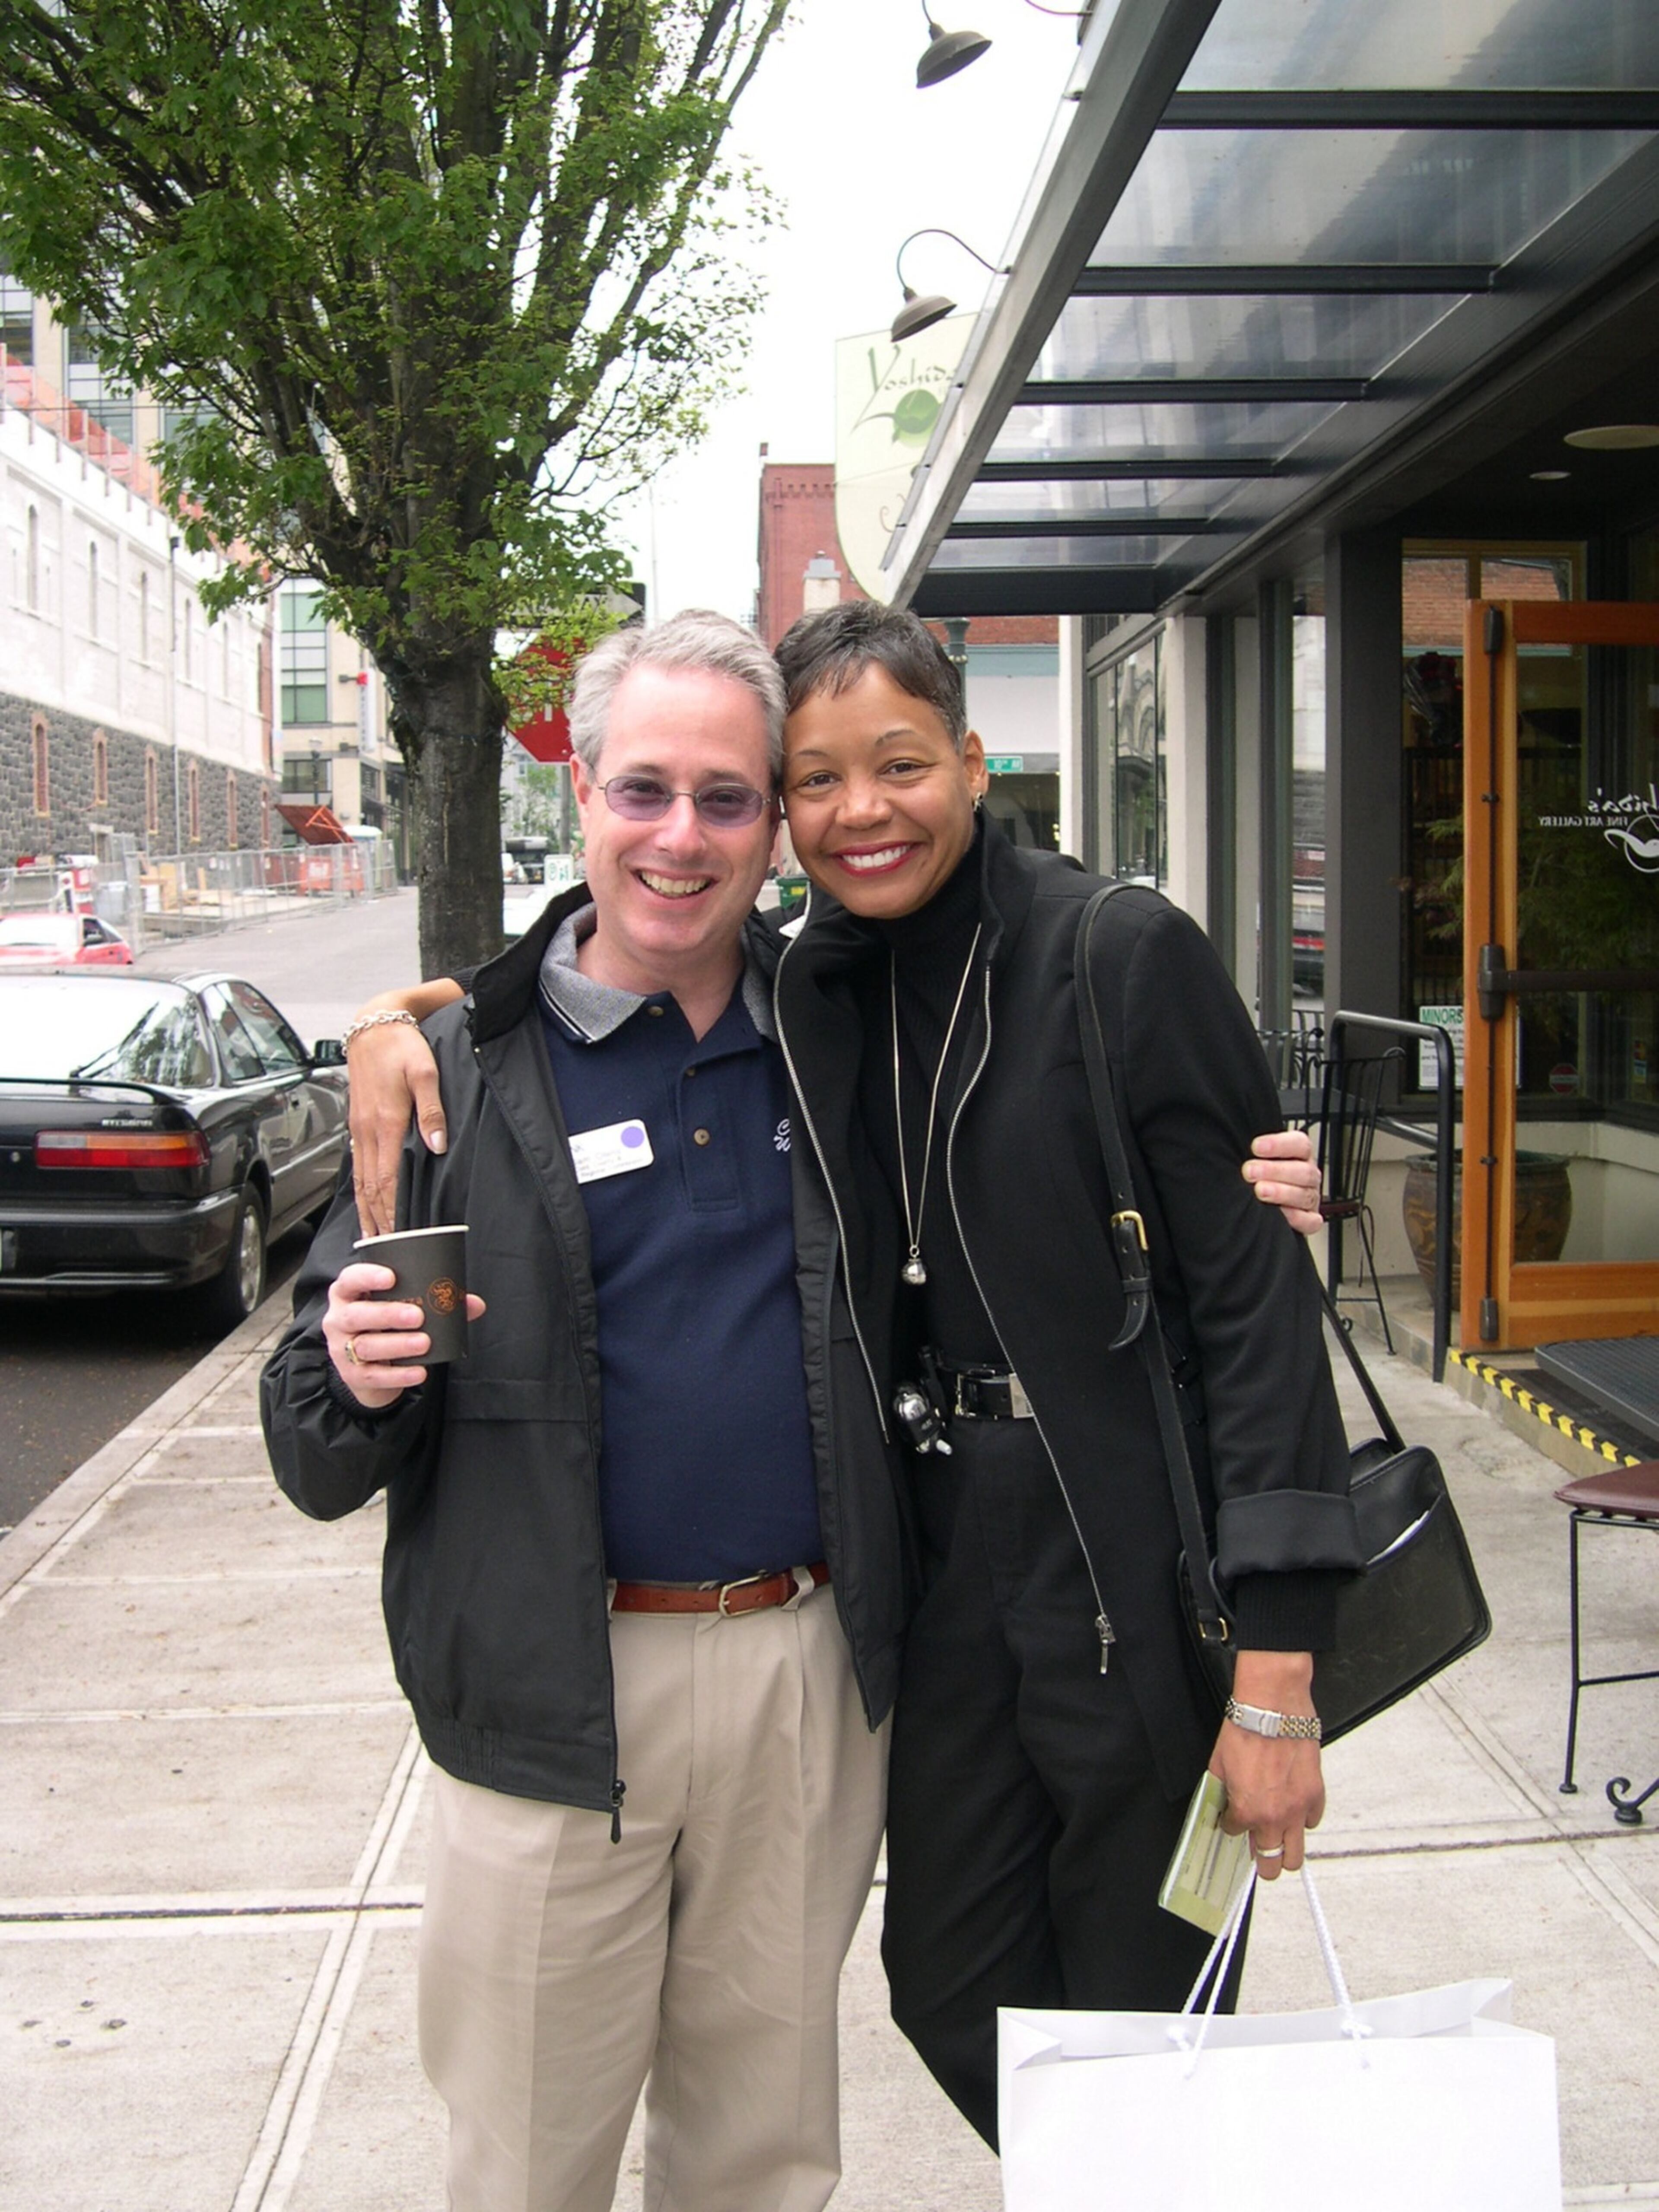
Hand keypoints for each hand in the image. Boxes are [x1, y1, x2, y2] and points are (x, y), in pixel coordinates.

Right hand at [324, 1262, 485, 1407]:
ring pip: (366, 1346)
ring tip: (424, 1343)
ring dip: (397, 1344)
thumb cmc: (386, 1327)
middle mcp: (339, 1319)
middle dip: (388, 1314)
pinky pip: (374, 1375)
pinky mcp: (352, 1375)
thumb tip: (474, 1304)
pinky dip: (399, 1375)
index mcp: (349, 1294)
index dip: (367, 1276)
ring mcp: (341, 1349)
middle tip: (418, 1316)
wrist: (369, 1370)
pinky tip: (419, 1372)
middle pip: (357, 1314)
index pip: (349, 1279)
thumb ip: (435, 1303)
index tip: (392, 1277)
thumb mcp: (402, 1309)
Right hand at [348, 1021, 448, 1236]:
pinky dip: (361, 1191)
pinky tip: (365, 1205)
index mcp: (385, 1122)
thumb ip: (431, 1110)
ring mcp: (359, 1129)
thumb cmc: (402, 1047)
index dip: (392, 1210)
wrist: (373, 1025)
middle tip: (387, 1251)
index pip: (388, 1178)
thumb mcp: (424, 1072)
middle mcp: (367, 1130)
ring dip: (366, 1211)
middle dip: (378, 1221)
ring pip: (361, 1180)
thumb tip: (435, 1145)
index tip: (399, 1235)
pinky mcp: (356, 1125)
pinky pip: (357, 1166)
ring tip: (373, 1240)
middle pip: (371, 1187)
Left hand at [1209, 1650, 1323, 1880]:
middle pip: (1272, 1866)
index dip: (1231, 1826)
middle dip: (1262, 1861)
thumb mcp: (1219, 1763)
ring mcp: (1298, 1808)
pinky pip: (1313, 1821)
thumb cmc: (1245, 1729)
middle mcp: (1274, 1817)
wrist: (1273, 1707)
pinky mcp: (1316, 1794)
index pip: (1236, 1834)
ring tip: (1278, 1840)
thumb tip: (1220, 1804)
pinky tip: (1294, 1807)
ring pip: (1296, 1857)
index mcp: (1247, 1811)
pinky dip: (1304, 1819)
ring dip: (1286, 1852)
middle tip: (1258, 1849)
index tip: (1233, 1819)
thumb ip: (1221, 1791)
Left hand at [1242, 1129, 1323, 1237]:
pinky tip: (1280, 1214)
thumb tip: (1235, 1141)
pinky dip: (1297, 1217)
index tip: (1255, 1147)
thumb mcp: (1254, 1160)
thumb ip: (1252, 1152)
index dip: (1279, 1144)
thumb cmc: (1255, 1177)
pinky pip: (1310, 1221)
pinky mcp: (1310, 1220)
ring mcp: (1310, 1198)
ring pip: (1305, 1194)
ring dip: (1282, 1192)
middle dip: (1275, 1170)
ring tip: (1259, 1191)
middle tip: (1250, 1171)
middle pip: (1303, 1170)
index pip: (1299, 1144)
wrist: (1257, 1207)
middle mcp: (1307, 1176)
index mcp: (1299, 1155)